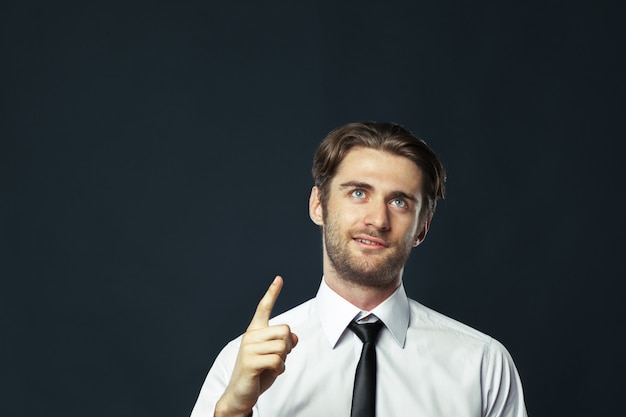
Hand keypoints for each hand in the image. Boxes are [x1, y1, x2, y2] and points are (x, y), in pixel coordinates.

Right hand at [215, 276, 298, 416]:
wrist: (240, 394)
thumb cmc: (258, 374)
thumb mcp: (274, 356)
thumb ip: (283, 344)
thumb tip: (294, 338)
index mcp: (255, 331)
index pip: (264, 308)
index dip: (272, 293)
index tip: (279, 279)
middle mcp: (250, 336)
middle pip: (285, 331)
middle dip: (287, 347)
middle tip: (277, 359)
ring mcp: (249, 348)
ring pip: (282, 347)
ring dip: (283, 361)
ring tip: (271, 368)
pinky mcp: (250, 362)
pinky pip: (277, 360)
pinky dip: (279, 369)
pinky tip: (270, 373)